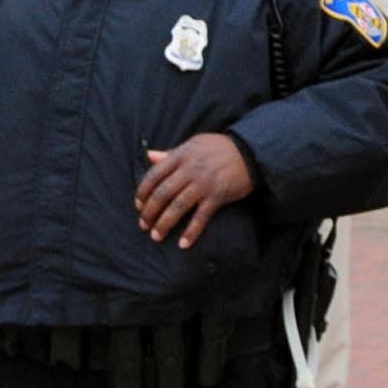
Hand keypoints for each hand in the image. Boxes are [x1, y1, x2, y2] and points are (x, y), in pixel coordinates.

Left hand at [135, 134, 254, 247]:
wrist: (250, 151)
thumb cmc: (219, 148)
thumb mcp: (194, 144)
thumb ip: (171, 153)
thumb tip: (149, 156)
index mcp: (182, 155)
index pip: (154, 175)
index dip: (142, 192)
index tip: (138, 205)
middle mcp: (190, 169)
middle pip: (162, 193)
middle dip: (149, 212)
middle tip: (143, 225)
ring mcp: (204, 183)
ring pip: (177, 207)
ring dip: (164, 224)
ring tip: (156, 236)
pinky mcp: (218, 195)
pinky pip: (200, 217)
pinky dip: (191, 231)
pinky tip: (183, 243)